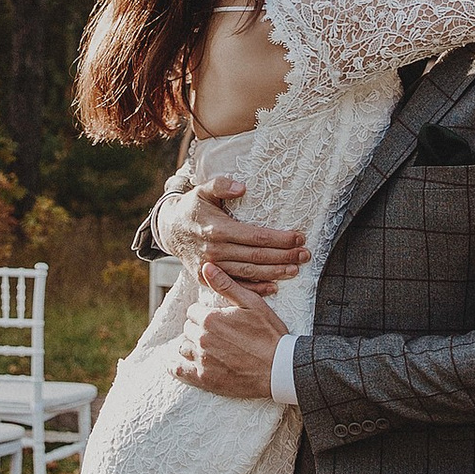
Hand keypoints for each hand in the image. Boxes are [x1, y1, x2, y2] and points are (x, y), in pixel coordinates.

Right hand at [159, 170, 308, 290]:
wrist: (169, 230)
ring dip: (275, 273)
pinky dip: (255, 288)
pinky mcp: (207, 279)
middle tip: (305, 255)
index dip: (279, 238)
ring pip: (248, 273)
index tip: (299, 237)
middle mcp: (214, 251)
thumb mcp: (203, 190)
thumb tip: (242, 187)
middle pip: (256, 257)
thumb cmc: (192, 208)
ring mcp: (210, 267)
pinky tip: (273, 287)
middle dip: (284, 256)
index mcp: (217, 229)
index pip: (255, 236)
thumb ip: (221, 185)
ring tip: (295, 270)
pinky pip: (235, 285)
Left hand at [172, 271, 290, 401]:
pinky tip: (183, 364)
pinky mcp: (204, 379)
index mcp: (210, 319)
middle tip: (217, 334)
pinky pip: (179, 371)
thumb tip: (206, 266)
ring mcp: (201, 360)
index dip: (205, 313)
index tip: (217, 318)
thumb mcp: (252, 303)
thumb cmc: (269, 334)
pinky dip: (177, 366)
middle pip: (189, 328)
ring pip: (184, 347)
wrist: (280, 368)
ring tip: (209, 349)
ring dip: (192, 346)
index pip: (193, 311)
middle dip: (199, 329)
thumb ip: (226, 285)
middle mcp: (202, 339)